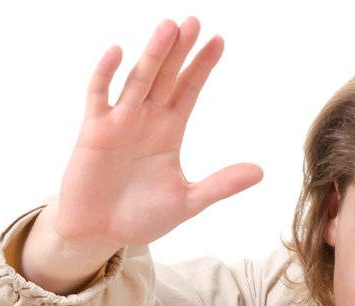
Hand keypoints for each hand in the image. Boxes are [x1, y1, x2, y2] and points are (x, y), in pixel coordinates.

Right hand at [48, 16, 262, 253]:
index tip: (219, 41)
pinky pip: (98, 96)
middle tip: (195, 21)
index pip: (189, 90)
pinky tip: (117, 51)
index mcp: (168, 132)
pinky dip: (105, 74)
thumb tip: (261, 171)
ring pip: (138, 79)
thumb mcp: (186, 203)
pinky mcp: (93, 131)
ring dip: (152, 54)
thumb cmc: (138, 217)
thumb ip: (220, 185)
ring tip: (168, 28)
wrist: (97, 233)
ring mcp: (119, 122)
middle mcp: (145, 119)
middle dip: (180, 50)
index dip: (202, 66)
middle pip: (166, 76)